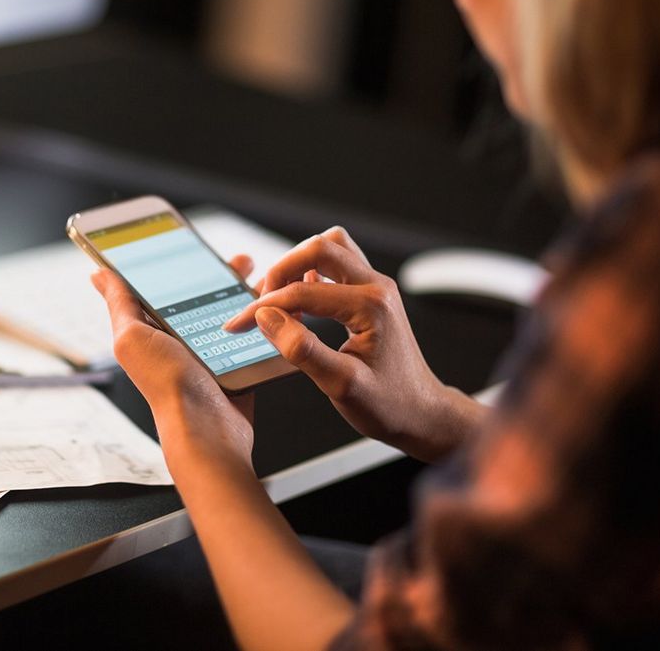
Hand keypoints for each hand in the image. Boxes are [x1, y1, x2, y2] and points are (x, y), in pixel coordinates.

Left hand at [92, 255, 256, 470]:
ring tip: (262, 278)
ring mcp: (212, 351)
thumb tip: (99, 274)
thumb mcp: (132, 338)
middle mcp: (181, 339)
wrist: (207, 429)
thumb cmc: (168, 387)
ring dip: (246, 292)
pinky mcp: (237, 363)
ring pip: (231, 311)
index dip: (177, 263)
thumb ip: (120, 304)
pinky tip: (274, 305)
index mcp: (153, 330)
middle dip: (220, 273)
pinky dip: (262, 318)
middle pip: (203, 295)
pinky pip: (251, 334)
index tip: (193, 241)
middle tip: (239, 260)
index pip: (164, 286)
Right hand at [226, 228, 476, 460]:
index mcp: (370, 306)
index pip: (303, 291)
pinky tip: (301, 300)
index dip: (263, 306)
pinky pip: (340, 264)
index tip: (236, 324)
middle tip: (258, 302)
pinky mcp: (374, 294)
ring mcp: (378, 287)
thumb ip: (301, 350)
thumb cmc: (389, 405)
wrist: (422, 413)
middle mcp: (377, 287)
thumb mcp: (340, 386)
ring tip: (278, 296)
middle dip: (281, 270)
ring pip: (332, 248)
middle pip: (320, 247)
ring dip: (299, 264)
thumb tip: (267, 318)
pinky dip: (314, 272)